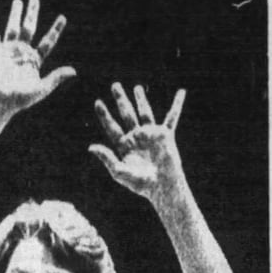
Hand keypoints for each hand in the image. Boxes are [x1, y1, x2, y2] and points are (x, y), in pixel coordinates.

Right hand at [0, 0, 75, 117]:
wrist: (0, 102)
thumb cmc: (21, 99)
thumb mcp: (42, 88)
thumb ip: (56, 78)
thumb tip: (74, 71)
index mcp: (35, 59)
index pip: (48, 41)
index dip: (55, 29)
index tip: (62, 18)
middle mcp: (22, 51)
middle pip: (30, 27)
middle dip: (32, 12)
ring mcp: (8, 50)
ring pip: (13, 27)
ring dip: (15, 13)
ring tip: (18, 1)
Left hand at [90, 84, 186, 202]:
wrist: (162, 186)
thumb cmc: (141, 183)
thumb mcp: (120, 172)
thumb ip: (107, 158)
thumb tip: (90, 147)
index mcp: (124, 145)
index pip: (112, 126)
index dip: (104, 115)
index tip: (97, 102)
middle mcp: (137, 137)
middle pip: (126, 114)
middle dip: (121, 100)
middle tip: (115, 85)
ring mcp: (151, 135)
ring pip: (145, 112)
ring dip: (141, 99)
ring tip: (137, 87)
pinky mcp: (165, 135)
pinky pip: (172, 117)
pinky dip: (177, 104)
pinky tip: (181, 92)